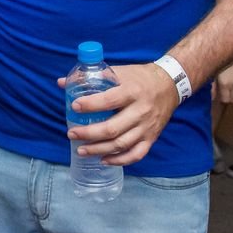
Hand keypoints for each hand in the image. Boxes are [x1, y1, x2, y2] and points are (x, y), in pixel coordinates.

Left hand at [63, 63, 179, 165]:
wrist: (170, 85)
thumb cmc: (140, 77)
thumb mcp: (118, 71)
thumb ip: (91, 77)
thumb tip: (61, 82)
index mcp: (132, 91)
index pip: (109, 101)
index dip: (90, 105)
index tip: (74, 107)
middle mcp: (140, 111)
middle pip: (113, 128)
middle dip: (89, 134)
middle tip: (71, 134)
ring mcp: (147, 127)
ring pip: (122, 144)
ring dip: (99, 150)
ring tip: (81, 150)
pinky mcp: (152, 138)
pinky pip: (136, 154)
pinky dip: (119, 160)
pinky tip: (103, 160)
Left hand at [213, 55, 232, 103]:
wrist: (232, 47)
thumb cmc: (219, 59)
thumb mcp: (213, 73)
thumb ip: (213, 86)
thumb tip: (212, 97)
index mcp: (225, 83)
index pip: (226, 100)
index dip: (222, 99)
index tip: (219, 96)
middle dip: (229, 98)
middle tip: (225, 93)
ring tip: (231, 88)